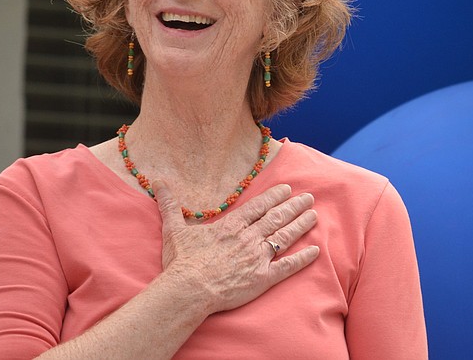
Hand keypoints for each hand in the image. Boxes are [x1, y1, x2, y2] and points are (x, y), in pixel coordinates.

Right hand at [153, 181, 318, 313]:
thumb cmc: (181, 262)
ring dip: (301, 225)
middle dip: (294, 206)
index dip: (275, 196)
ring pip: (285, 236)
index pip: (259, 206)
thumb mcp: (174, 229)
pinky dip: (302, 259)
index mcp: (232, 226)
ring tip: (314, 215)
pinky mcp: (263, 279)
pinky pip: (288, 267)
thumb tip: (157, 182)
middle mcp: (249, 238)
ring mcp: (258, 258)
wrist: (188, 290)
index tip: (287, 189)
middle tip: (309, 197)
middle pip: (277, 218)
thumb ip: (169, 204)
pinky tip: (315, 251)